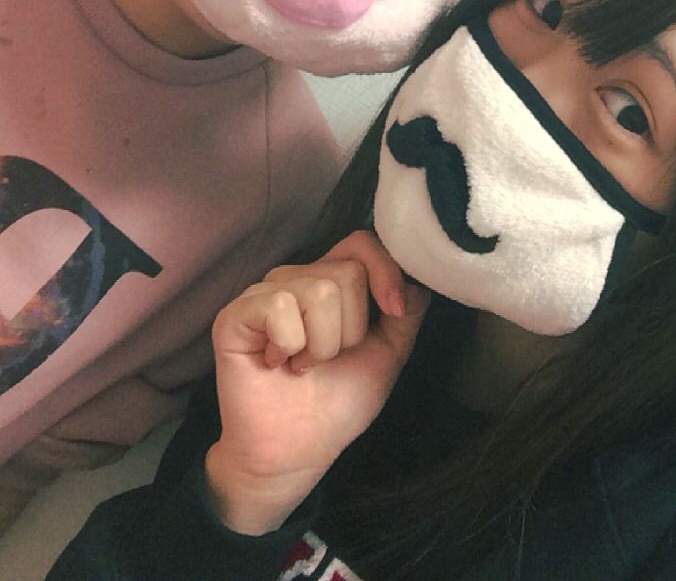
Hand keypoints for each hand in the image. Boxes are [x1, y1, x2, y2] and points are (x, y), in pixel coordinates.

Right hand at [205, 230, 429, 533]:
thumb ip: (407, 312)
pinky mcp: (235, 315)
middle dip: (351, 329)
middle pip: (347, 271)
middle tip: (328, 359)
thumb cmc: (337, 404)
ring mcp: (263, 294)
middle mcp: (296, 278)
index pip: (361, 242)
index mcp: (330, 281)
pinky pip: (280, 307)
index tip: (393, 311)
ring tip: (303, 365)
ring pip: (318, 291)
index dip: (385, 271)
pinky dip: (289, 345)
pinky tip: (277, 364)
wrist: (296, 454)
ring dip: (322, 344)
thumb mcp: (388, 353)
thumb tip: (417, 277)